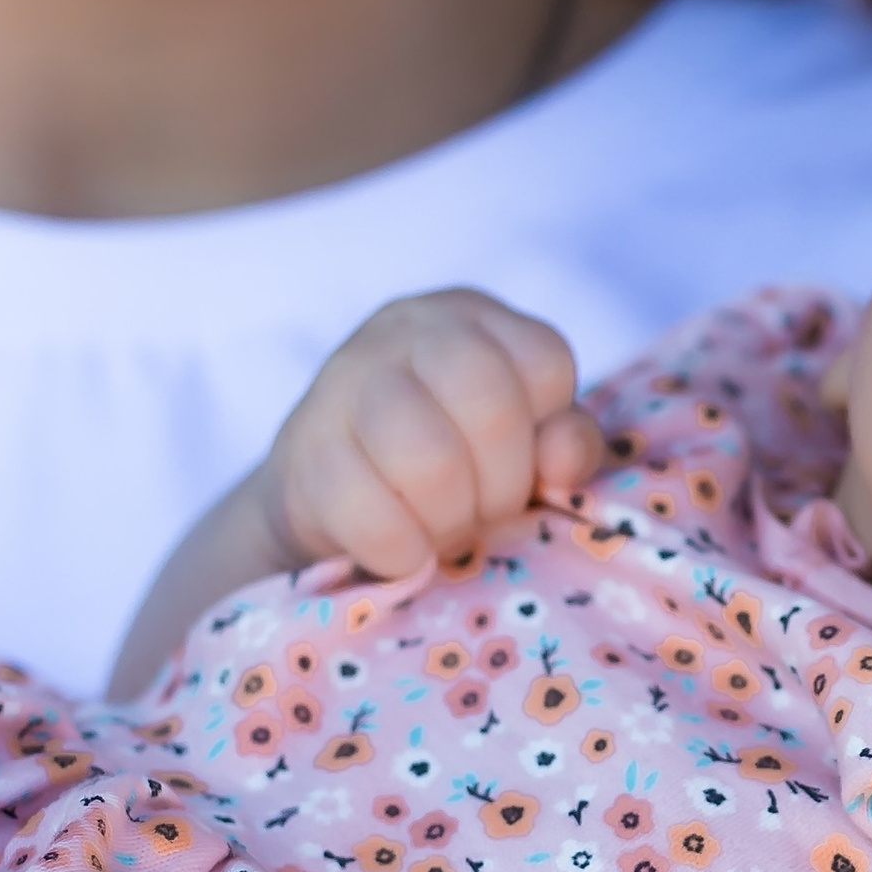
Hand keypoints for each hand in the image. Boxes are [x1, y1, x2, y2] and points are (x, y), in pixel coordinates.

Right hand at [257, 289, 604, 582]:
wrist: (328, 496)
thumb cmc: (453, 463)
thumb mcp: (524, 443)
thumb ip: (567, 442)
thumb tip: (561, 462)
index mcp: (475, 319)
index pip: (544, 361)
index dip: (544, 435)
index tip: (526, 471)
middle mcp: (409, 327)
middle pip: (488, 402)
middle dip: (501, 482)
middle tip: (486, 515)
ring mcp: (346, 377)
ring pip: (425, 453)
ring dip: (449, 518)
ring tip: (444, 535)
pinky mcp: (303, 445)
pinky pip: (364, 505)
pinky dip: (399, 548)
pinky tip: (403, 553)